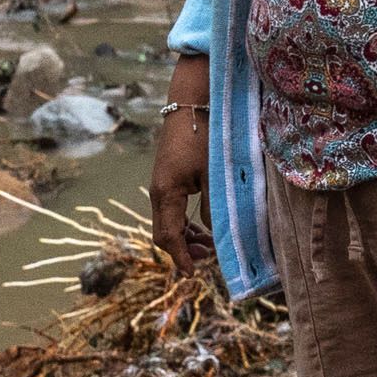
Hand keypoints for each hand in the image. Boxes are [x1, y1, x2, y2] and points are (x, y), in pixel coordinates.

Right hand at [152, 55, 211, 270]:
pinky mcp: (170, 177)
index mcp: (165, 193)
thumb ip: (214, 207)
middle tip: (208, 258)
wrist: (192, 101)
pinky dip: (186, 222)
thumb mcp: (213, 174)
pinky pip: (173, 209)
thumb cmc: (205, 135)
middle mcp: (159, 191)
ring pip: (169, 222)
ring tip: (208, 244)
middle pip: (164, 233)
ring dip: (186, 237)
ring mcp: (162, 184)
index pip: (168, 237)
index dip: (181, 258)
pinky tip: (203, 225)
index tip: (195, 274)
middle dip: (184, 250)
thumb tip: (217, 236)